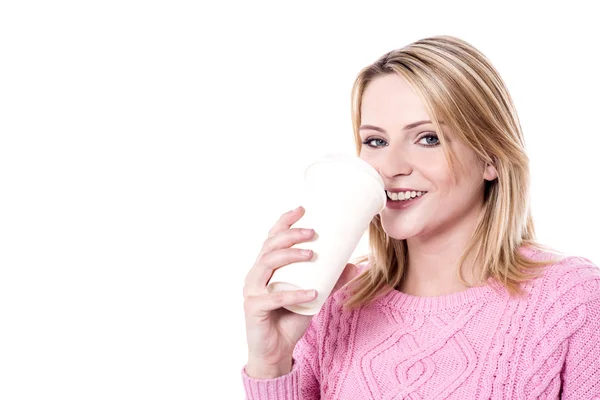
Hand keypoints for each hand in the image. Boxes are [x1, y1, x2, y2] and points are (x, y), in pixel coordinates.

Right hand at [243, 206, 357, 377]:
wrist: (276, 351)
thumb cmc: (290, 318)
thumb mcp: (314, 296)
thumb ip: (330, 281)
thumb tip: (355, 264)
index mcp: (266, 267)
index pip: (271, 237)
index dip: (284, 221)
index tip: (303, 209)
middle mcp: (256, 275)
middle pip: (269, 246)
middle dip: (291, 235)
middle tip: (313, 232)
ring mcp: (252, 291)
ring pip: (267, 264)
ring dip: (290, 255)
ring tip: (312, 253)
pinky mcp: (253, 308)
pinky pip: (274, 298)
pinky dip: (295, 293)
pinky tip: (313, 292)